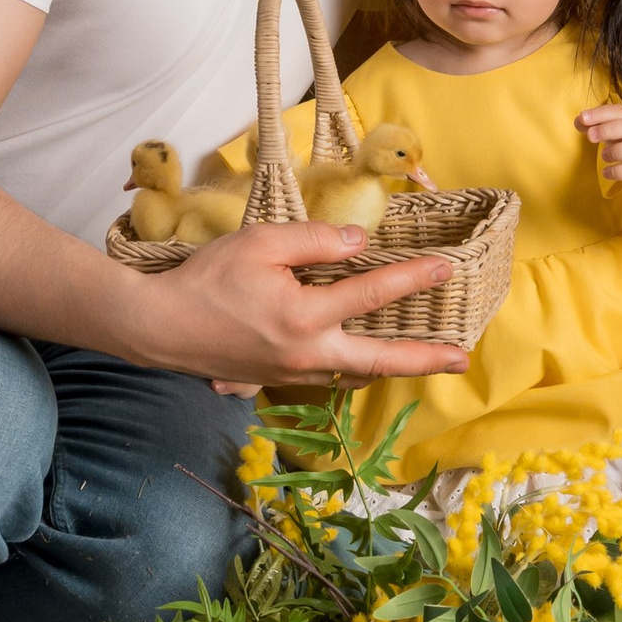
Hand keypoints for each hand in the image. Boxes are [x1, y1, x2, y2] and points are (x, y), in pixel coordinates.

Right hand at [131, 214, 468, 386]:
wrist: (159, 328)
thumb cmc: (206, 279)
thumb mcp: (260, 243)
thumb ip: (315, 241)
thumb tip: (360, 244)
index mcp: (305, 316)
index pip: (372, 293)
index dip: (413, 278)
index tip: (445, 268)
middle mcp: (306, 353)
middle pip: (380, 360)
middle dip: (424, 360)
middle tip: (461, 359)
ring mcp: (293, 373)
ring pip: (355, 372)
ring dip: (393, 366)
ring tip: (426, 360)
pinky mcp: (277, 379)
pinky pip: (328, 375)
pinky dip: (356, 367)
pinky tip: (366, 359)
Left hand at [577, 103, 621, 192]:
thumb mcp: (615, 133)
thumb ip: (596, 126)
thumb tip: (579, 121)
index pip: (619, 111)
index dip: (600, 113)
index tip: (583, 117)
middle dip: (608, 129)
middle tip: (590, 137)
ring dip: (616, 151)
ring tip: (604, 156)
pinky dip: (618, 171)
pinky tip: (607, 172)